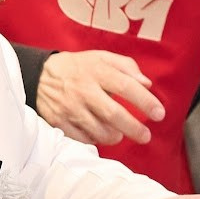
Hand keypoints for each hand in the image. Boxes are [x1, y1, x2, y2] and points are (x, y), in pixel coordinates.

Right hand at [35, 50, 165, 147]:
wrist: (41, 75)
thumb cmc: (78, 68)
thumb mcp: (102, 58)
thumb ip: (127, 67)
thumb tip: (147, 84)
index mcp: (96, 71)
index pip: (125, 86)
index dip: (145, 101)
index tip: (159, 113)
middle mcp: (83, 90)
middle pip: (113, 114)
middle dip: (133, 128)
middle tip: (145, 136)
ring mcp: (70, 108)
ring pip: (99, 131)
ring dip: (115, 136)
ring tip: (119, 134)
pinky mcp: (60, 122)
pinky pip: (83, 139)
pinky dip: (95, 140)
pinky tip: (99, 134)